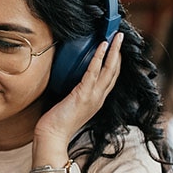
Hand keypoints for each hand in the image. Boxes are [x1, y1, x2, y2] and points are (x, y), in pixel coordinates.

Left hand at [34, 32, 123, 150]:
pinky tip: (102, 45)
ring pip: (109, 69)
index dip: (115, 62)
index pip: (110, 78)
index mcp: (97, 100)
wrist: (52, 136)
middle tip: (120, 36)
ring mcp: (94, 96)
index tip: (116, 49)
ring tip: (116, 36)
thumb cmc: (56, 123)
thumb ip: (74, 93)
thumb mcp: (70, 105)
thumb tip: (67, 80)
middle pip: (114, 71)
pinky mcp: (84, 95)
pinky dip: (99, 57)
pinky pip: (94, 72)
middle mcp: (99, 98)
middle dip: (119, 53)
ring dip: (114, 51)